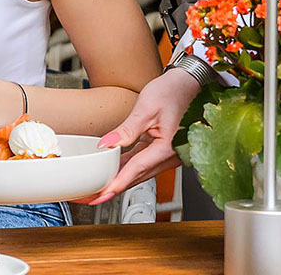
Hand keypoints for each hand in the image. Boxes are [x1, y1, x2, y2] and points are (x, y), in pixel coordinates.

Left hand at [75, 68, 200, 205]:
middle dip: (114, 188)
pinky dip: (126, 168)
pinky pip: (141, 163)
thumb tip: (107, 145)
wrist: (188, 84)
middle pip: (137, 176)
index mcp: (168, 147)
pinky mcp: (161, 150)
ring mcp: (167, 154)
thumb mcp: (146, 108)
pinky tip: (112, 169)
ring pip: (139, 172)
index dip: (118, 183)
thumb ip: (127, 129)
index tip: (102, 194)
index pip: (137, 169)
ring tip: (97, 186)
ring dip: (119, 179)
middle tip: (92, 196)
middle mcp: (170, 156)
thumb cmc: (173, 92)